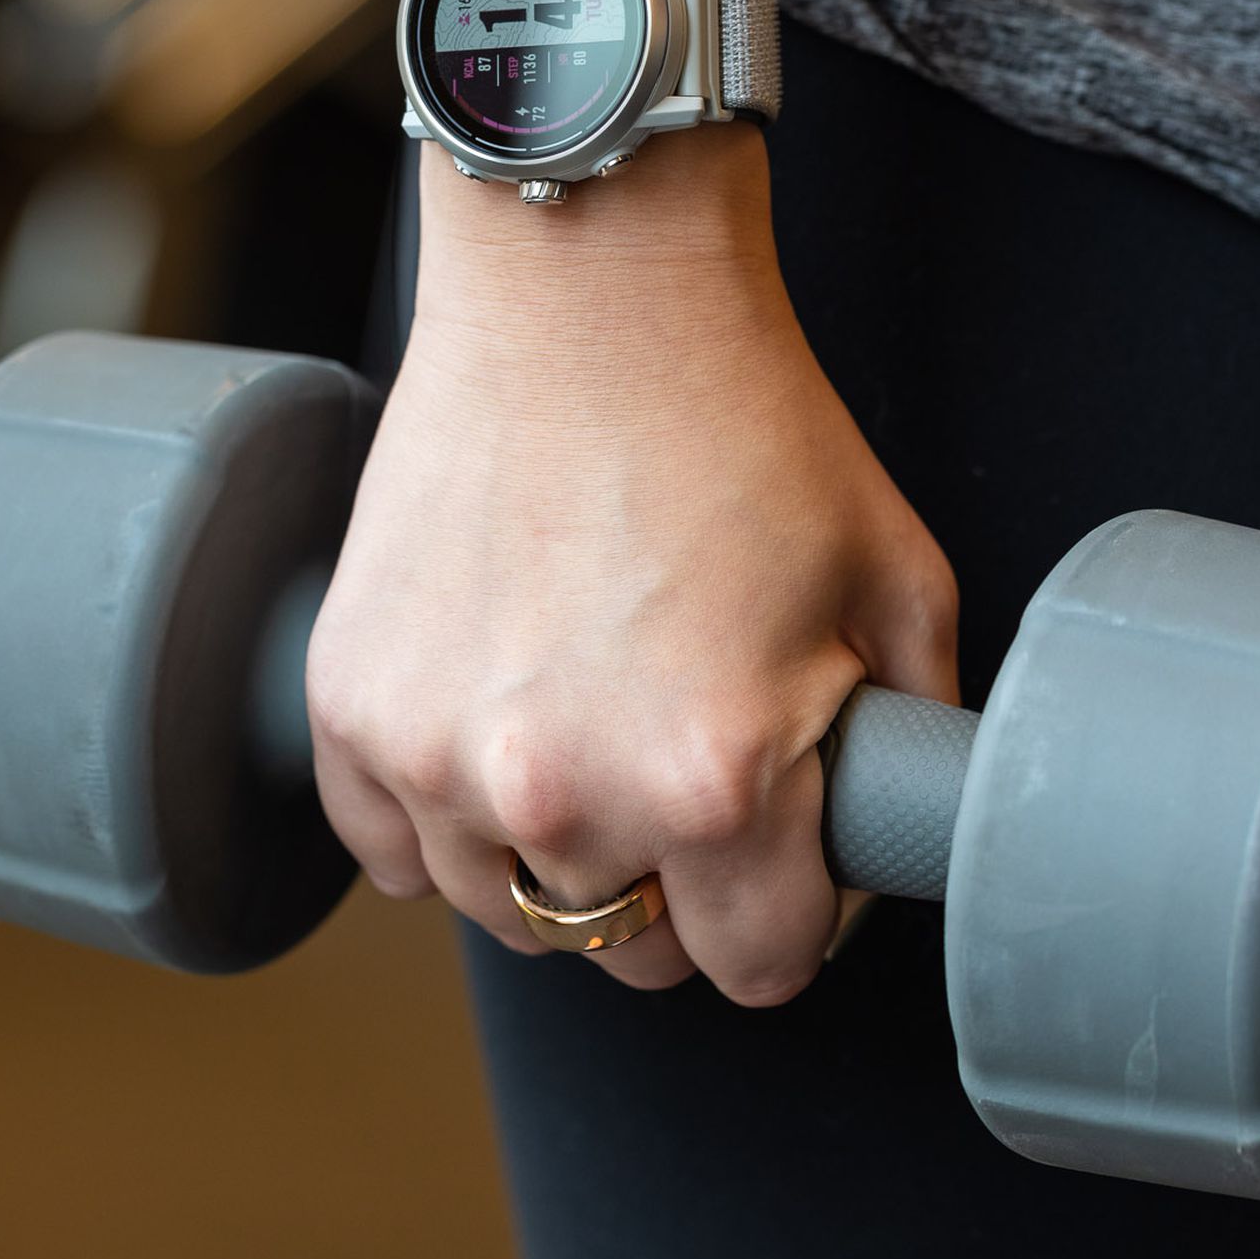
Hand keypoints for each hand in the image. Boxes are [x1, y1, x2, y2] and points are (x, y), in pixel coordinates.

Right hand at [304, 134, 958, 1003]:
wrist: (590, 292)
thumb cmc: (744, 422)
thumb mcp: (899, 587)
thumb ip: (909, 747)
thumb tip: (887, 840)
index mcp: (714, 780)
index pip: (758, 966)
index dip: (792, 911)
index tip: (783, 850)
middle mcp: (564, 792)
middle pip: (630, 952)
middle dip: (676, 885)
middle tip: (686, 762)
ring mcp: (437, 753)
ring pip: (506, 910)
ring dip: (554, 852)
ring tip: (590, 725)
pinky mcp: (350, 705)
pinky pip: (389, 850)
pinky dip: (440, 814)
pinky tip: (494, 725)